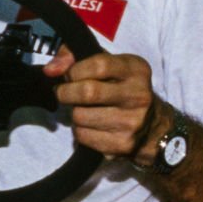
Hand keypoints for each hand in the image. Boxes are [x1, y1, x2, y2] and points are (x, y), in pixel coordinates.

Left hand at [44, 47, 166, 160]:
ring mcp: (132, 122)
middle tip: (64, 93)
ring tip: (83, 109)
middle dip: (66, 92)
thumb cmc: (121, 88)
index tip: (70, 75)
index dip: (75, 70)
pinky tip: (91, 125)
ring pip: (80, 116)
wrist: (153, 127)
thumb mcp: (109, 64)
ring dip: (74, 113)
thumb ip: (75, 56)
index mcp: (136, 70)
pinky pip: (83, 136)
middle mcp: (138, 95)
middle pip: (88, 92)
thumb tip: (50, 69)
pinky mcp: (122, 144)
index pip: (99, 65)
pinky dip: (79, 131)